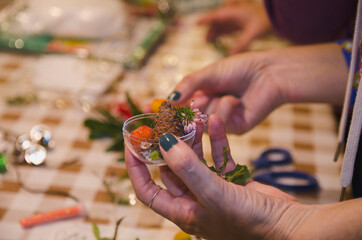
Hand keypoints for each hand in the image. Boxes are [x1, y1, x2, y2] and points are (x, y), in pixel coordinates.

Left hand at [125, 114, 309, 238]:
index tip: (132, 143)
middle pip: (172, 170)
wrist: (289, 227)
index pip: (148, 190)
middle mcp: (195, 201)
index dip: (136, 168)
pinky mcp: (231, 181)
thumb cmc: (249, 222)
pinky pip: (218, 157)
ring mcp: (213, 190)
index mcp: (183, 212)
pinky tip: (216, 123)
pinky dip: (216, 141)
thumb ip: (188, 169)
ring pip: (196, 160)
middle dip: (169, 145)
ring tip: (194, 117)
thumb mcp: (213, 195)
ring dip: (194, 139)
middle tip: (166, 122)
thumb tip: (164, 143)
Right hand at [168, 43, 347, 133]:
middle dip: (194, 105)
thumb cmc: (238, 69)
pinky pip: (219, 122)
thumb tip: (168, 99)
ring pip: (203, 121)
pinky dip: (226, 107)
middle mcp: (207, 113)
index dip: (166, 110)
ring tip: (229, 93)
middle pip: (187, 119)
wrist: (267, 73)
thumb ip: (187, 86)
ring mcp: (219, 124)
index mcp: (199, 98)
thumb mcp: (208, 74)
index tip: (150, 109)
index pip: (177, 108)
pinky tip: (237, 100)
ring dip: (215, 103)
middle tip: (204, 96)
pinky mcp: (233, 130)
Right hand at [198, 1, 270, 53]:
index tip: (195, 24)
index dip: (205, 20)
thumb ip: (240, 45)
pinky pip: (226, 27)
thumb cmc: (264, 23)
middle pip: (216, 21)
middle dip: (209, 30)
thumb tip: (231, 57)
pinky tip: (219, 40)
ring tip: (209, 42)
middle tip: (205, 41)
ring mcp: (236, 17)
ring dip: (215, 32)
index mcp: (233, 13)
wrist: (275, 17)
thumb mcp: (251, 34)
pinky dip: (221, 33)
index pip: (215, 16)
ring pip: (221, 24)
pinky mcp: (239, 22)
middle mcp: (233, 14)